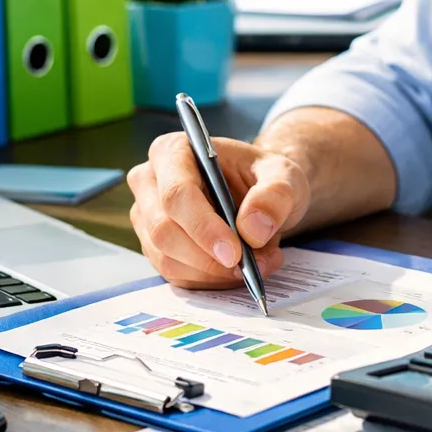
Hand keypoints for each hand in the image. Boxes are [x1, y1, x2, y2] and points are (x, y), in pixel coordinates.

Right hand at [128, 133, 310, 288]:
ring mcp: (148, 217)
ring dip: (214, 272)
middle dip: (209, 258)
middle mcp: (151, 182)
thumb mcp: (283, 176)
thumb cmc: (264, 177)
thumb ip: (274, 196)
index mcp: (174, 151)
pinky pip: (175, 275)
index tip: (234, 252)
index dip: (203, 226)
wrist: (260, 195)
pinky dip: (210, 280)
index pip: (177, 193)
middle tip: (253, 266)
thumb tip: (253, 229)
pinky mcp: (155, 247)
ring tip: (257, 263)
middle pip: (165, 230)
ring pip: (168, 258)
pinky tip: (238, 270)